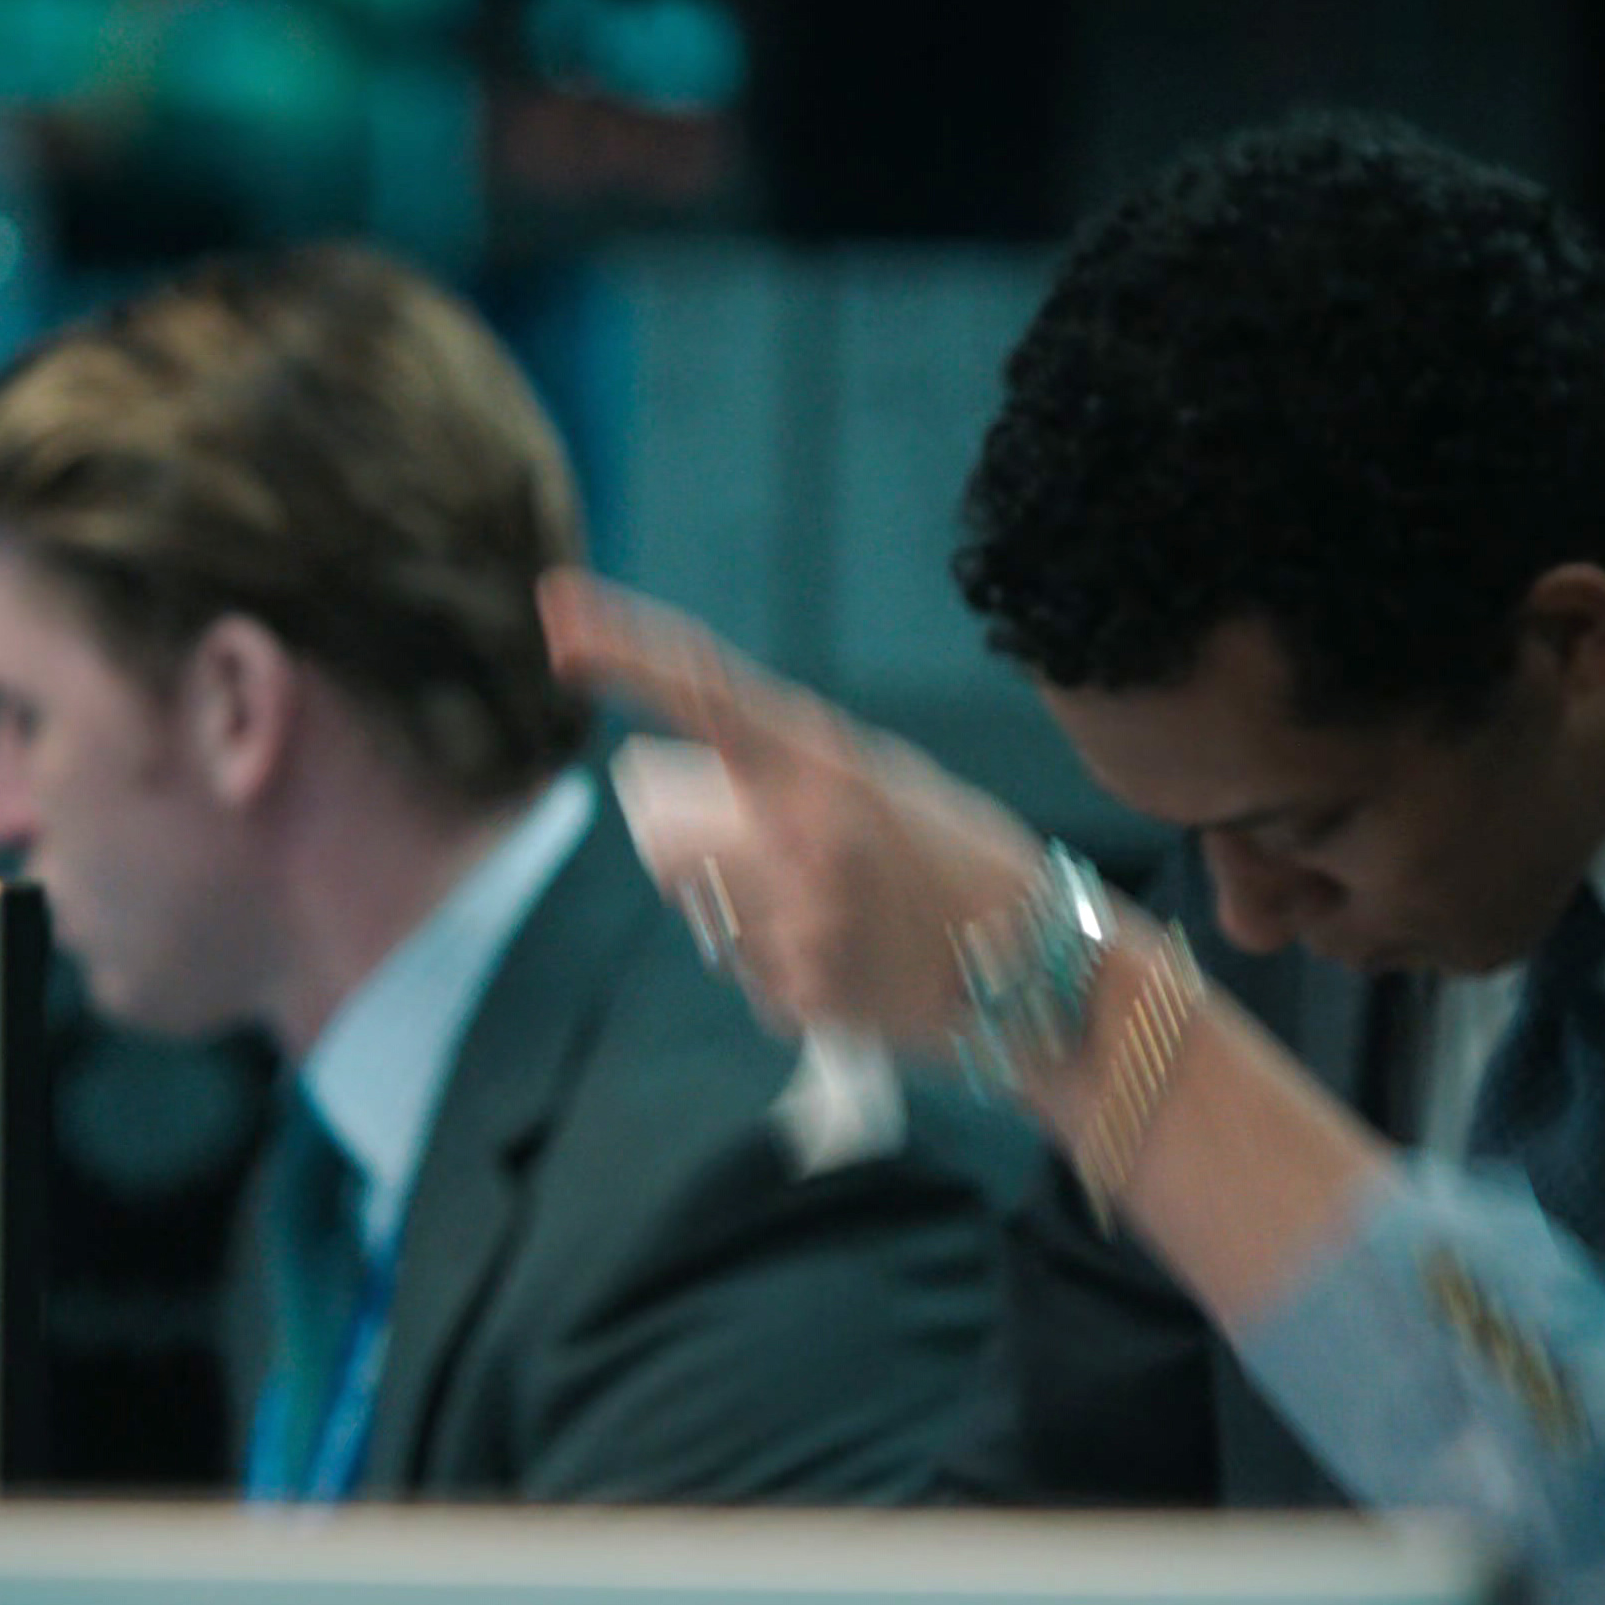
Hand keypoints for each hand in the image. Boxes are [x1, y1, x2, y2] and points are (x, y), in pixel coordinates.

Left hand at [540, 568, 1047, 1047]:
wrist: (1048, 974)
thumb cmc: (960, 862)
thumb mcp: (885, 786)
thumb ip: (783, 782)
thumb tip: (655, 820)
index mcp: (826, 762)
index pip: (704, 689)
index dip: (624, 647)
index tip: (556, 610)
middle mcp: (801, 835)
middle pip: (668, 842)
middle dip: (697, 853)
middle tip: (792, 866)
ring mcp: (798, 920)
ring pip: (706, 916)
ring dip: (749, 919)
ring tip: (848, 923)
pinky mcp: (801, 994)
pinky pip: (749, 976)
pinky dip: (789, 972)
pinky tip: (861, 968)